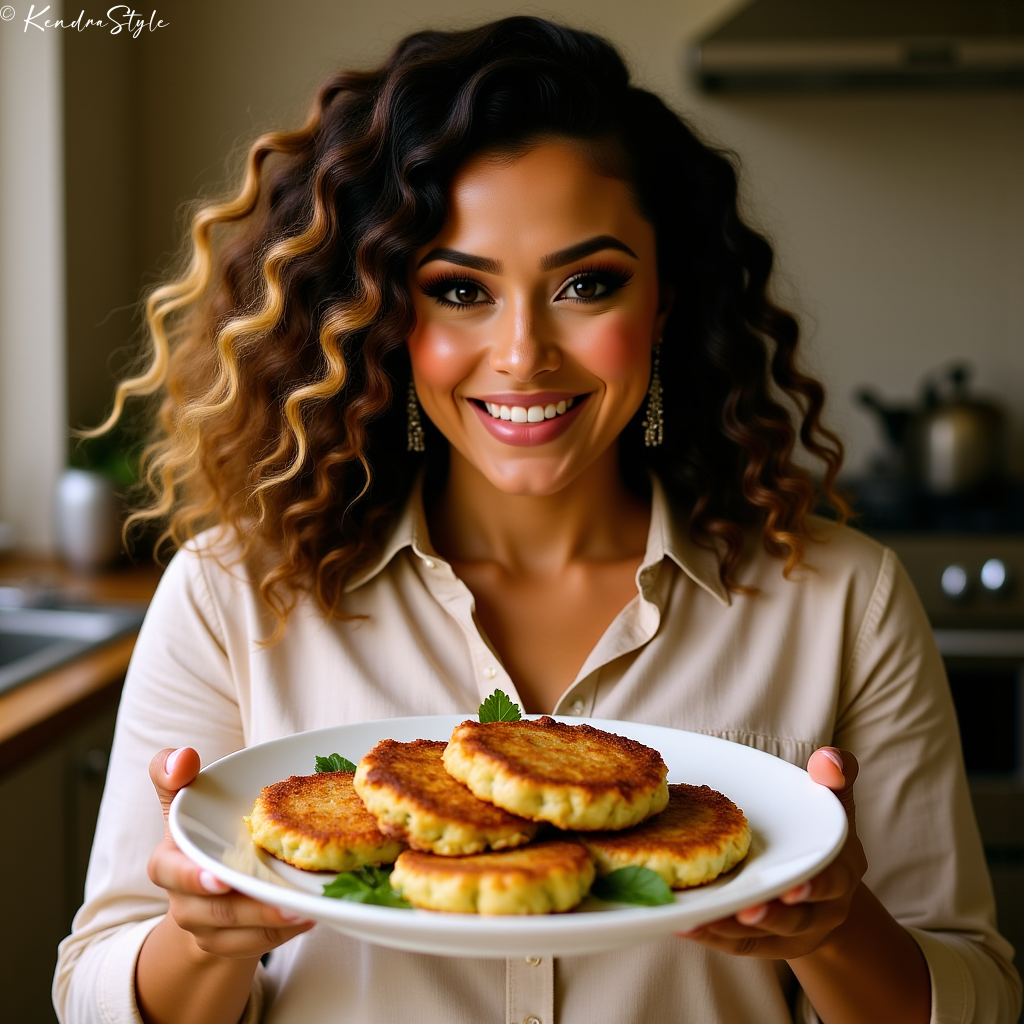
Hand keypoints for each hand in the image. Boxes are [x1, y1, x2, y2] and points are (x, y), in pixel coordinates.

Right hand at [147, 747, 314, 958]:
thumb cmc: (199, 828)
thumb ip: (174, 774)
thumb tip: (184, 756)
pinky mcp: (232, 945)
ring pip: (241, 932)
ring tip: (307, 908)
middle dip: (250, 907)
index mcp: (169, 863)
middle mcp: (184, 901)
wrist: (202, 883)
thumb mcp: (184, 800)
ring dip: (275, 921)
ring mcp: (208, 928)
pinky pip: (258, 944)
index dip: (193, 878)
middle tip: (286, 898)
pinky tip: (311, 915)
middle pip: (216, 909)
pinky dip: (284, 933)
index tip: (220, 878)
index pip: (172, 872)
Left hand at [677, 747, 867, 960]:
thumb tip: (830, 757)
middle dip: (772, 916)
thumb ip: (836, 779)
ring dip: (730, 929)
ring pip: (760, 936)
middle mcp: (817, 911)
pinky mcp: (760, 944)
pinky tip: (679, 924)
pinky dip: (709, 936)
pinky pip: (735, 945)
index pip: (831, 882)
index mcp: (839, 875)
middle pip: (795, 919)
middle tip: (747, 910)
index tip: (794, 886)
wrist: (825, 895)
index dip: (815, 887)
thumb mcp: (834, 808)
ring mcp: (788, 933)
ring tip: (697, 919)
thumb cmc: (821, 837)